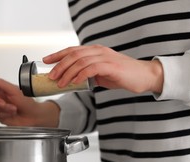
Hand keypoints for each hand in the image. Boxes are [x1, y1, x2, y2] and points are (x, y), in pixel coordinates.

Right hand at [0, 72, 59, 126]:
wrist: (33, 117)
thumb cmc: (27, 102)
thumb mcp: (14, 90)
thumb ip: (1, 83)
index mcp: (2, 89)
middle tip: (5, 103)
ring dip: (4, 108)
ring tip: (14, 109)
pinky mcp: (0, 116)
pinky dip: (5, 114)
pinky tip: (12, 114)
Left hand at [43, 45, 163, 93]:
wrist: (144, 77)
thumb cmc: (123, 76)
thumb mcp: (101, 74)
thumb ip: (88, 74)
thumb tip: (72, 81)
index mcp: (95, 51)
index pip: (72, 50)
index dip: (57, 54)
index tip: (46, 60)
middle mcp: (98, 51)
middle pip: (73, 54)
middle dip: (59, 65)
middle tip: (51, 76)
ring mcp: (105, 57)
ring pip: (80, 61)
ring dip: (67, 73)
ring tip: (60, 83)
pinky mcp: (111, 66)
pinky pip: (91, 68)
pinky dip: (81, 75)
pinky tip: (75, 82)